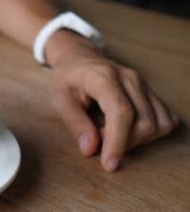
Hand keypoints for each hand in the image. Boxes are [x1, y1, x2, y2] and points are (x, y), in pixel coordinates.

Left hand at [45, 31, 178, 171]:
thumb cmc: (67, 79)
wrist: (79, 59)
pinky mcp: (151, 92)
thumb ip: (75, 124)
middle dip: (123, 143)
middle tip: (98, 139)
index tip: (109, 164)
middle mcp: (129, 78)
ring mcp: (144, 84)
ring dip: (138, 140)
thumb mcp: (59, 98)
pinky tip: (128, 130)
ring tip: (111, 133)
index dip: (118, 142)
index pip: (121, 112)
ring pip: (158, 124)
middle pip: (144, 123)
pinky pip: (165, 120)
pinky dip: (150, 134)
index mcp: (103, 77)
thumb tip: (91, 149)